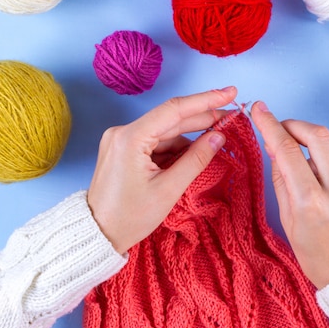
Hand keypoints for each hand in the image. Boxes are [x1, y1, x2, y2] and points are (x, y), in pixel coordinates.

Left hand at [87, 87, 237, 254]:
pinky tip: (192, 156)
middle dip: (202, 119)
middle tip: (231, 117)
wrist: (97, 234)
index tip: (230, 93)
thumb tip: (218, 137)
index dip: (206, 100)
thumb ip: (196, 159)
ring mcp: (121, 140)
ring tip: (215, 144)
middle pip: (170, 120)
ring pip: (165, 132)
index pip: (174, 110)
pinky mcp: (123, 150)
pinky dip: (175, 149)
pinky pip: (156, 143)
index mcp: (130, 138)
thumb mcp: (169, 190)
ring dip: (189, 138)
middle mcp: (122, 132)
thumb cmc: (129, 217)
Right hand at [251, 101, 328, 288]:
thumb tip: (276, 147)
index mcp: (310, 203)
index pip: (287, 151)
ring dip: (313, 153)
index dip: (270, 125)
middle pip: (317, 134)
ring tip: (308, 178)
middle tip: (284, 129)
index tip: (260, 109)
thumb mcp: (288, 223)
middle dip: (296, 124)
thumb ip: (282, 181)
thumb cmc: (318, 257)